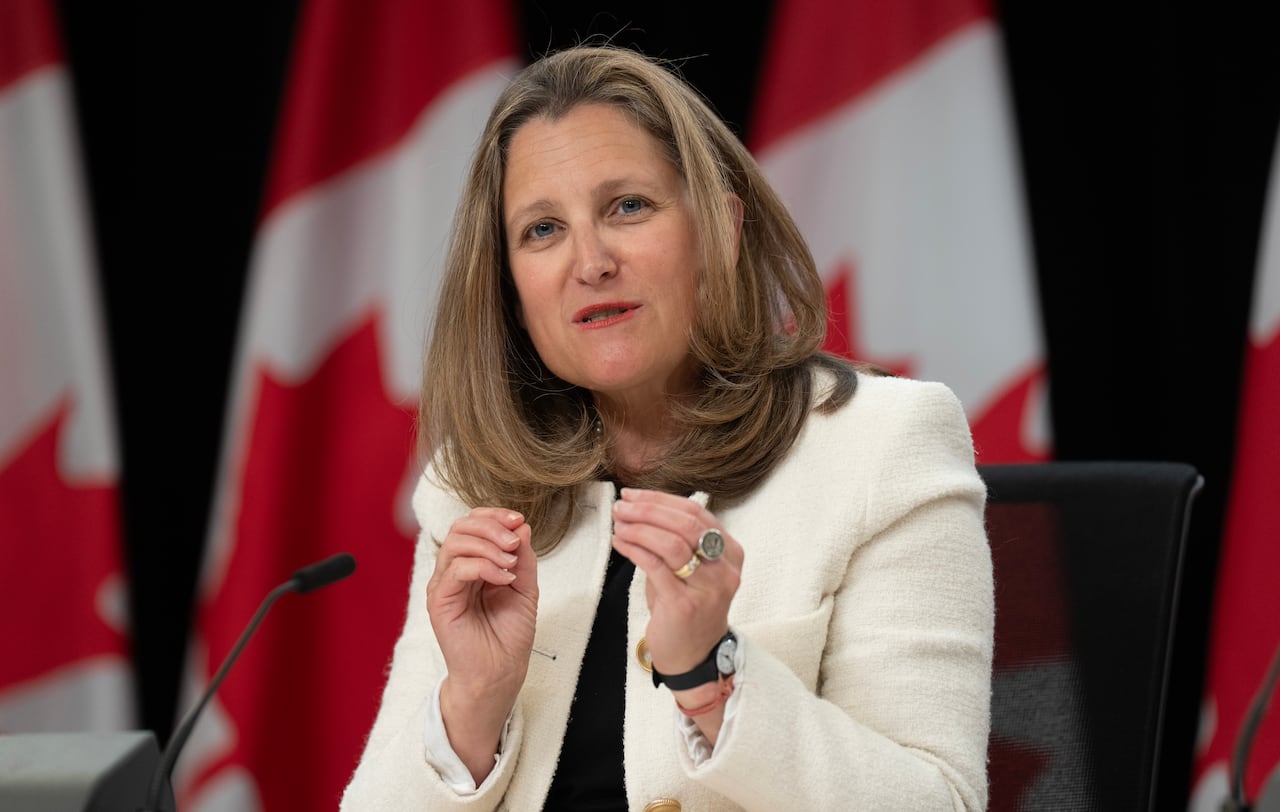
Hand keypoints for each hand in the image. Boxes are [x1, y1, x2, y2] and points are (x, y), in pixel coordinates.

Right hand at [426, 507, 537, 780]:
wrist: (499, 673)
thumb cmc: (509, 636)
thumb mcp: (525, 589)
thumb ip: (523, 558)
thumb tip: (522, 526)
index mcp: (473, 564)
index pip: (473, 524)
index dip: (494, 516)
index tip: (519, 521)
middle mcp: (454, 571)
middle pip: (461, 527)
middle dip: (491, 526)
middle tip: (514, 542)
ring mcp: (444, 585)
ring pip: (456, 543)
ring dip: (489, 546)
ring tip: (510, 565)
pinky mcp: (440, 601)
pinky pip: (456, 569)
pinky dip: (484, 567)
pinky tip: (503, 579)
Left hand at [611, 489, 742, 675]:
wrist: (694, 656)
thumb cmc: (688, 608)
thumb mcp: (692, 570)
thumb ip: (676, 540)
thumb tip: (638, 508)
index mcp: (731, 553)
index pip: (696, 512)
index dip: (661, 499)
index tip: (634, 495)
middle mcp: (724, 570)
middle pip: (686, 523)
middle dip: (648, 509)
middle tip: (622, 505)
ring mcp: (707, 588)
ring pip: (672, 543)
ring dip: (639, 527)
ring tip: (619, 523)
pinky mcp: (684, 605)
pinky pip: (656, 566)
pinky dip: (634, 548)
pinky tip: (620, 542)